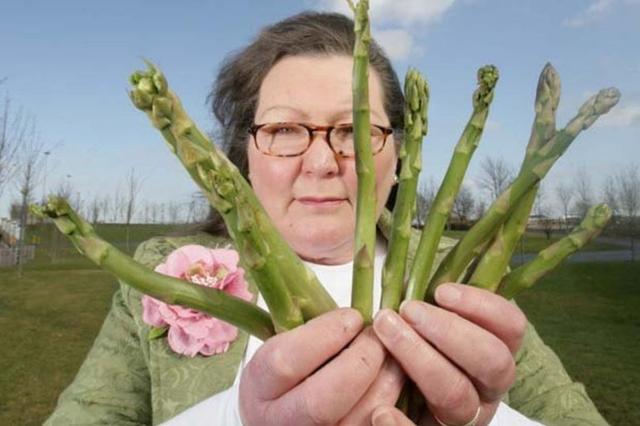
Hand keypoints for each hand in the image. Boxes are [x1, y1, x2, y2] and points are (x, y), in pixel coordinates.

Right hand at [239, 308, 403, 425]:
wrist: (278, 418)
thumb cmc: (286, 373)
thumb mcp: (281, 346)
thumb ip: (310, 330)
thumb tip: (356, 311)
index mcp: (259, 386)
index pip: (285, 362)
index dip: (324, 335)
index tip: (352, 317)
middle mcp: (279, 422)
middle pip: (321, 401)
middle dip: (359, 362)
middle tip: (377, 337)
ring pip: (355, 420)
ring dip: (384, 382)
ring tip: (393, 355)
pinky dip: (391, 402)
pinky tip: (395, 380)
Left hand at [372, 283, 526, 425]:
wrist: (389, 398)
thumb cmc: (408, 342)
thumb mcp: (424, 318)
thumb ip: (428, 297)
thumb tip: (412, 261)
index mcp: (492, 351)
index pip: (511, 327)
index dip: (482, 306)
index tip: (442, 291)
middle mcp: (487, 387)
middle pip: (493, 361)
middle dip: (449, 331)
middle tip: (408, 309)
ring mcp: (465, 417)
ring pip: (458, 395)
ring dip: (420, 359)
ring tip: (386, 331)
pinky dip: (402, 425)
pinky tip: (381, 411)